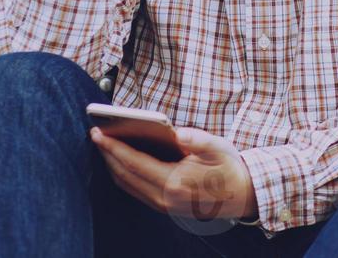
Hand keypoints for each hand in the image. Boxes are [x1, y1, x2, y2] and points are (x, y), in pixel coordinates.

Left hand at [91, 124, 257, 221]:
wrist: (242, 195)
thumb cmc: (229, 167)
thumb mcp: (218, 147)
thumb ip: (197, 139)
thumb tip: (177, 132)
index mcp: (175, 182)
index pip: (134, 163)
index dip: (113, 147)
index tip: (98, 133)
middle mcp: (164, 197)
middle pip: (124, 175)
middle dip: (107, 154)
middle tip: (95, 134)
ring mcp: (162, 204)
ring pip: (126, 184)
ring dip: (112, 165)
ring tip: (104, 145)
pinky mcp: (163, 206)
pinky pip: (134, 189)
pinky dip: (123, 174)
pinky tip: (121, 159)